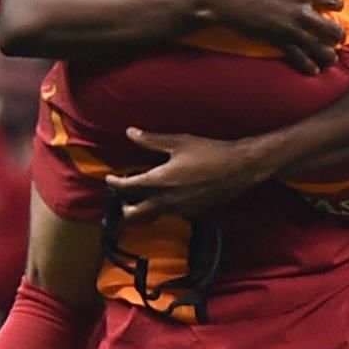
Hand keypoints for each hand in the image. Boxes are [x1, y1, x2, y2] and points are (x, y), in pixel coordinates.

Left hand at [106, 130, 271, 220]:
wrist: (239, 169)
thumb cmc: (209, 152)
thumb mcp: (179, 142)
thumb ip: (151, 140)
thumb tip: (130, 132)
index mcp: (158, 181)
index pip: (126, 188)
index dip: (114, 183)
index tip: (110, 178)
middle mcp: (165, 200)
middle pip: (134, 214)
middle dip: (125, 207)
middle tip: (123, 197)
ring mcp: (179, 210)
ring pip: (152, 216)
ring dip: (143, 209)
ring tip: (143, 198)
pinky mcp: (192, 213)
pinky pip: (171, 214)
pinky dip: (164, 207)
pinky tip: (170, 196)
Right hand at [196, 0, 345, 75]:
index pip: (334, 1)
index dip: (338, 5)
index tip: (336, 7)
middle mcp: (301, 14)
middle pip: (333, 30)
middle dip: (338, 35)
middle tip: (338, 37)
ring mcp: (290, 30)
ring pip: (320, 48)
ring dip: (328, 53)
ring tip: (330, 56)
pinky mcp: (278, 43)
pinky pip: (300, 58)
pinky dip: (309, 65)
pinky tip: (314, 69)